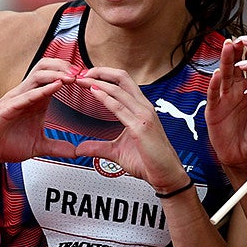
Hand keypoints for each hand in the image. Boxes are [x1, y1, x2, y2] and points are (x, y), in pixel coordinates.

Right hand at [0, 57, 78, 165]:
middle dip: (65, 67)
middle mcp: (27, 94)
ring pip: (37, 74)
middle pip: (47, 67)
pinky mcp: (7, 107)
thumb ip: (58, 147)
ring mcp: (16, 98)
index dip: (72, 75)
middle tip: (83, 73)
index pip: (55, 77)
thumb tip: (77, 152)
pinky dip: (42, 89)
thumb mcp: (39, 146)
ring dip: (57, 74)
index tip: (89, 80)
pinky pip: (26, 94)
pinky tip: (55, 87)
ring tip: (72, 77)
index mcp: (36, 99)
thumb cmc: (7, 144)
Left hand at [68, 67, 191, 193]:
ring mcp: (144, 115)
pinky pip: (120, 107)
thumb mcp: (117, 152)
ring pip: (119, 89)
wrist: (165, 174)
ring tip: (82, 80)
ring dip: (98, 82)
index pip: (122, 83)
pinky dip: (105, 97)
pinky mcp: (141, 126)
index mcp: (141, 108)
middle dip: (101, 72)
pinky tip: (93, 92)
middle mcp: (144, 107)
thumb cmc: (148, 161)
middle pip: (122, 78)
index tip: (87, 77)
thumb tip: (81, 148)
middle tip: (82, 73)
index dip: (105, 76)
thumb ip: (99, 147)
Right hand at [206, 37, 246, 174]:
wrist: (242, 157)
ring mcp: (225, 99)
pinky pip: (213, 95)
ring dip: (225, 61)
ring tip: (228, 48)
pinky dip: (215, 85)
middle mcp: (237, 92)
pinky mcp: (214, 110)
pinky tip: (216, 75)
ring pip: (224, 76)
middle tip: (240, 37)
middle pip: (236, 66)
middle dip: (237, 51)